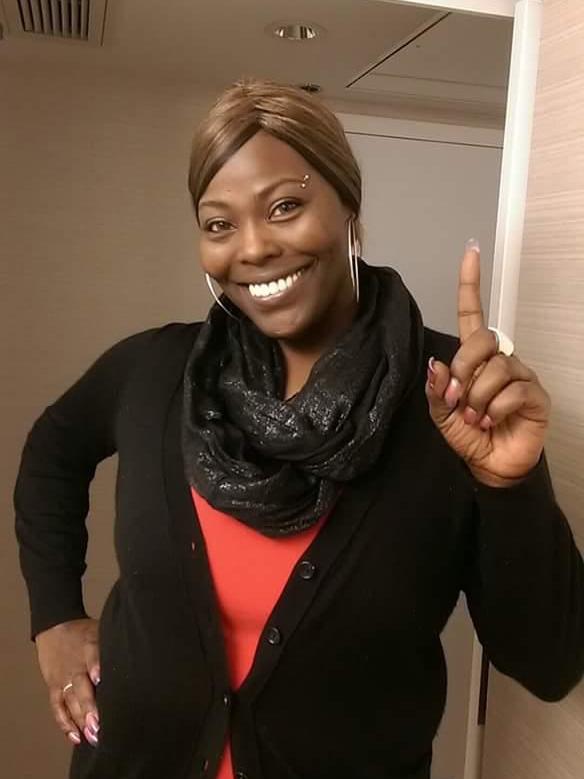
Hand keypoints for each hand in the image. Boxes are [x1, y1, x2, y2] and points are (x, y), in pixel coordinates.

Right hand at [35, 618, 100, 747]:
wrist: (55, 627)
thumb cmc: (85, 632)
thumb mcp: (101, 631)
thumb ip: (113, 645)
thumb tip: (140, 654)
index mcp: (89, 646)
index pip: (92, 655)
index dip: (96, 666)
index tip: (99, 678)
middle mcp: (75, 665)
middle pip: (80, 686)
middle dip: (89, 706)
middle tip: (98, 723)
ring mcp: (63, 678)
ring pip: (70, 701)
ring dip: (80, 719)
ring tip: (92, 734)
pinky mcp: (54, 686)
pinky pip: (58, 707)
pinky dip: (65, 723)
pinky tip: (76, 737)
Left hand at [426, 242, 550, 486]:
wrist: (491, 465)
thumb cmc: (469, 435)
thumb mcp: (442, 414)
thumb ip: (437, 390)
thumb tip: (436, 364)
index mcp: (475, 359)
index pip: (473, 316)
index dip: (470, 285)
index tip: (470, 253)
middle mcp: (500, 360)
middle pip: (483, 340)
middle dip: (464, 370)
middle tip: (458, 399)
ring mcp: (520, 375)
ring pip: (495, 369)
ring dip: (477, 399)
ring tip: (476, 419)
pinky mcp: (535, 394)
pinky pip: (511, 391)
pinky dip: (494, 410)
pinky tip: (493, 422)